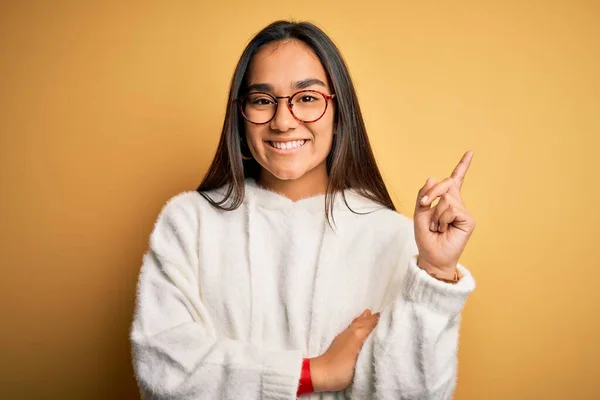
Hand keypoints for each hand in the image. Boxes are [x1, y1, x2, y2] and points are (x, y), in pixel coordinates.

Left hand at [309, 309, 379, 391]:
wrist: (322, 374)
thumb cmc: (342, 367)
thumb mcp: (358, 352)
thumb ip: (367, 339)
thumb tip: (376, 325)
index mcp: (356, 335)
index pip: (369, 325)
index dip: (376, 320)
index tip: (386, 314)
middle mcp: (350, 333)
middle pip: (362, 323)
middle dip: (370, 318)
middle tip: (379, 313)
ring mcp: (343, 338)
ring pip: (356, 325)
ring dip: (362, 319)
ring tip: (367, 313)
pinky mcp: (339, 343)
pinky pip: (351, 328)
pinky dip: (356, 324)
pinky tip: (355, 326)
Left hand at [414, 151, 475, 278]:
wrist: (431, 255)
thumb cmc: (426, 237)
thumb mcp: (419, 213)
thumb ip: (424, 195)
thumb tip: (432, 178)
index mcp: (445, 201)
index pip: (455, 181)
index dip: (462, 166)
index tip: (470, 152)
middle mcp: (456, 204)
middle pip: (447, 183)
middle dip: (432, 193)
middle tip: (424, 205)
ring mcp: (463, 211)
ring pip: (447, 198)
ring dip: (435, 213)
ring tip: (436, 227)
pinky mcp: (468, 219)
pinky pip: (451, 209)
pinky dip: (441, 219)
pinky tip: (443, 229)